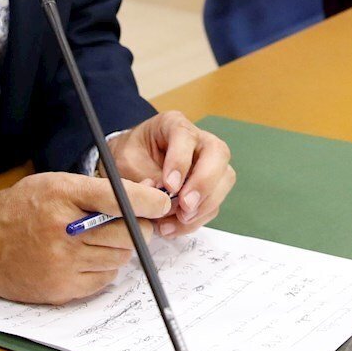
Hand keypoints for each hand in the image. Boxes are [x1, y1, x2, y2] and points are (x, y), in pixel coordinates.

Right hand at [0, 173, 172, 303]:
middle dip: (139, 228)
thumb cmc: (23, 208)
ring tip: (99, 240)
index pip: (116, 197)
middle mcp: (62, 231)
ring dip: (119, 249)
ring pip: (120, 258)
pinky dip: (104, 269)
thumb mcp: (55, 184)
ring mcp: (62, 263)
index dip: (146, 201)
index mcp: (60, 195)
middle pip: (127, 233)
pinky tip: (86, 258)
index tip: (162, 203)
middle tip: (135, 224)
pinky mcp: (62, 289)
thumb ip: (96, 190)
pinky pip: (104, 280)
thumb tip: (144, 198)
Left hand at [103, 111, 235, 238]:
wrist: (129, 165)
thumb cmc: (129, 156)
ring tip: (177, 220)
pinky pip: (212, 203)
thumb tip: (165, 200)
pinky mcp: (208, 185)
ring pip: (224, 180)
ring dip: (203, 206)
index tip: (169, 186)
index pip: (185, 137)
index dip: (180, 162)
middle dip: (204, 184)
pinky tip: (175, 226)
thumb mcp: (127, 163)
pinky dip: (196, 219)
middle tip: (185, 206)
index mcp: (173, 124)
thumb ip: (146, 178)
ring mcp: (208, 162)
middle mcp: (197, 140)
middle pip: (218, 154)